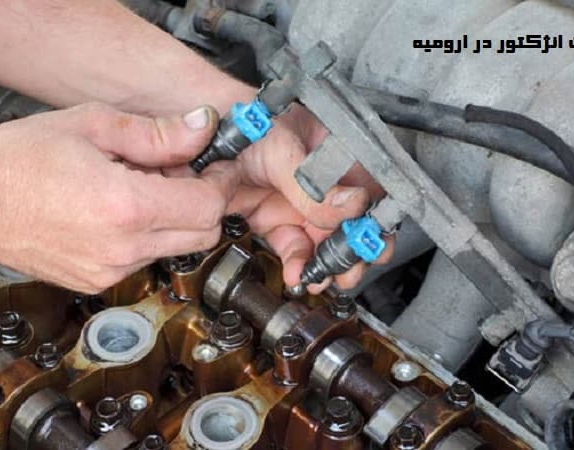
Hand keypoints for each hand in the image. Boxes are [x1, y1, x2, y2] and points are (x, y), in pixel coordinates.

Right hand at [0, 103, 237, 292]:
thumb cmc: (16, 160)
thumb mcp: (91, 125)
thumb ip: (157, 133)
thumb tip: (202, 128)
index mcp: (126, 206)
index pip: (209, 206)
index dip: (218, 182)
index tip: (211, 165)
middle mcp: (124, 248)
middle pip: (203, 234)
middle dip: (202, 202)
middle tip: (175, 172)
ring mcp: (110, 270)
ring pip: (176, 247)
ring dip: (173, 218)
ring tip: (135, 187)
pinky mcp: (96, 281)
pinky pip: (144, 258)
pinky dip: (145, 235)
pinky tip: (115, 210)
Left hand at [231, 105, 393, 292]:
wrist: (201, 139)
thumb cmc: (246, 124)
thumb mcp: (280, 151)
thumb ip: (313, 185)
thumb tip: (353, 206)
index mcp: (337, 156)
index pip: (369, 194)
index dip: (372, 223)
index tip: (368, 245)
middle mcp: (323, 182)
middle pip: (350, 225)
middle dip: (352, 253)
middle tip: (347, 271)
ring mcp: (298, 202)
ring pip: (323, 243)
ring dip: (326, 266)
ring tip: (321, 278)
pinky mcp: (273, 219)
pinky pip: (293, 248)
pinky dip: (297, 265)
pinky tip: (297, 273)